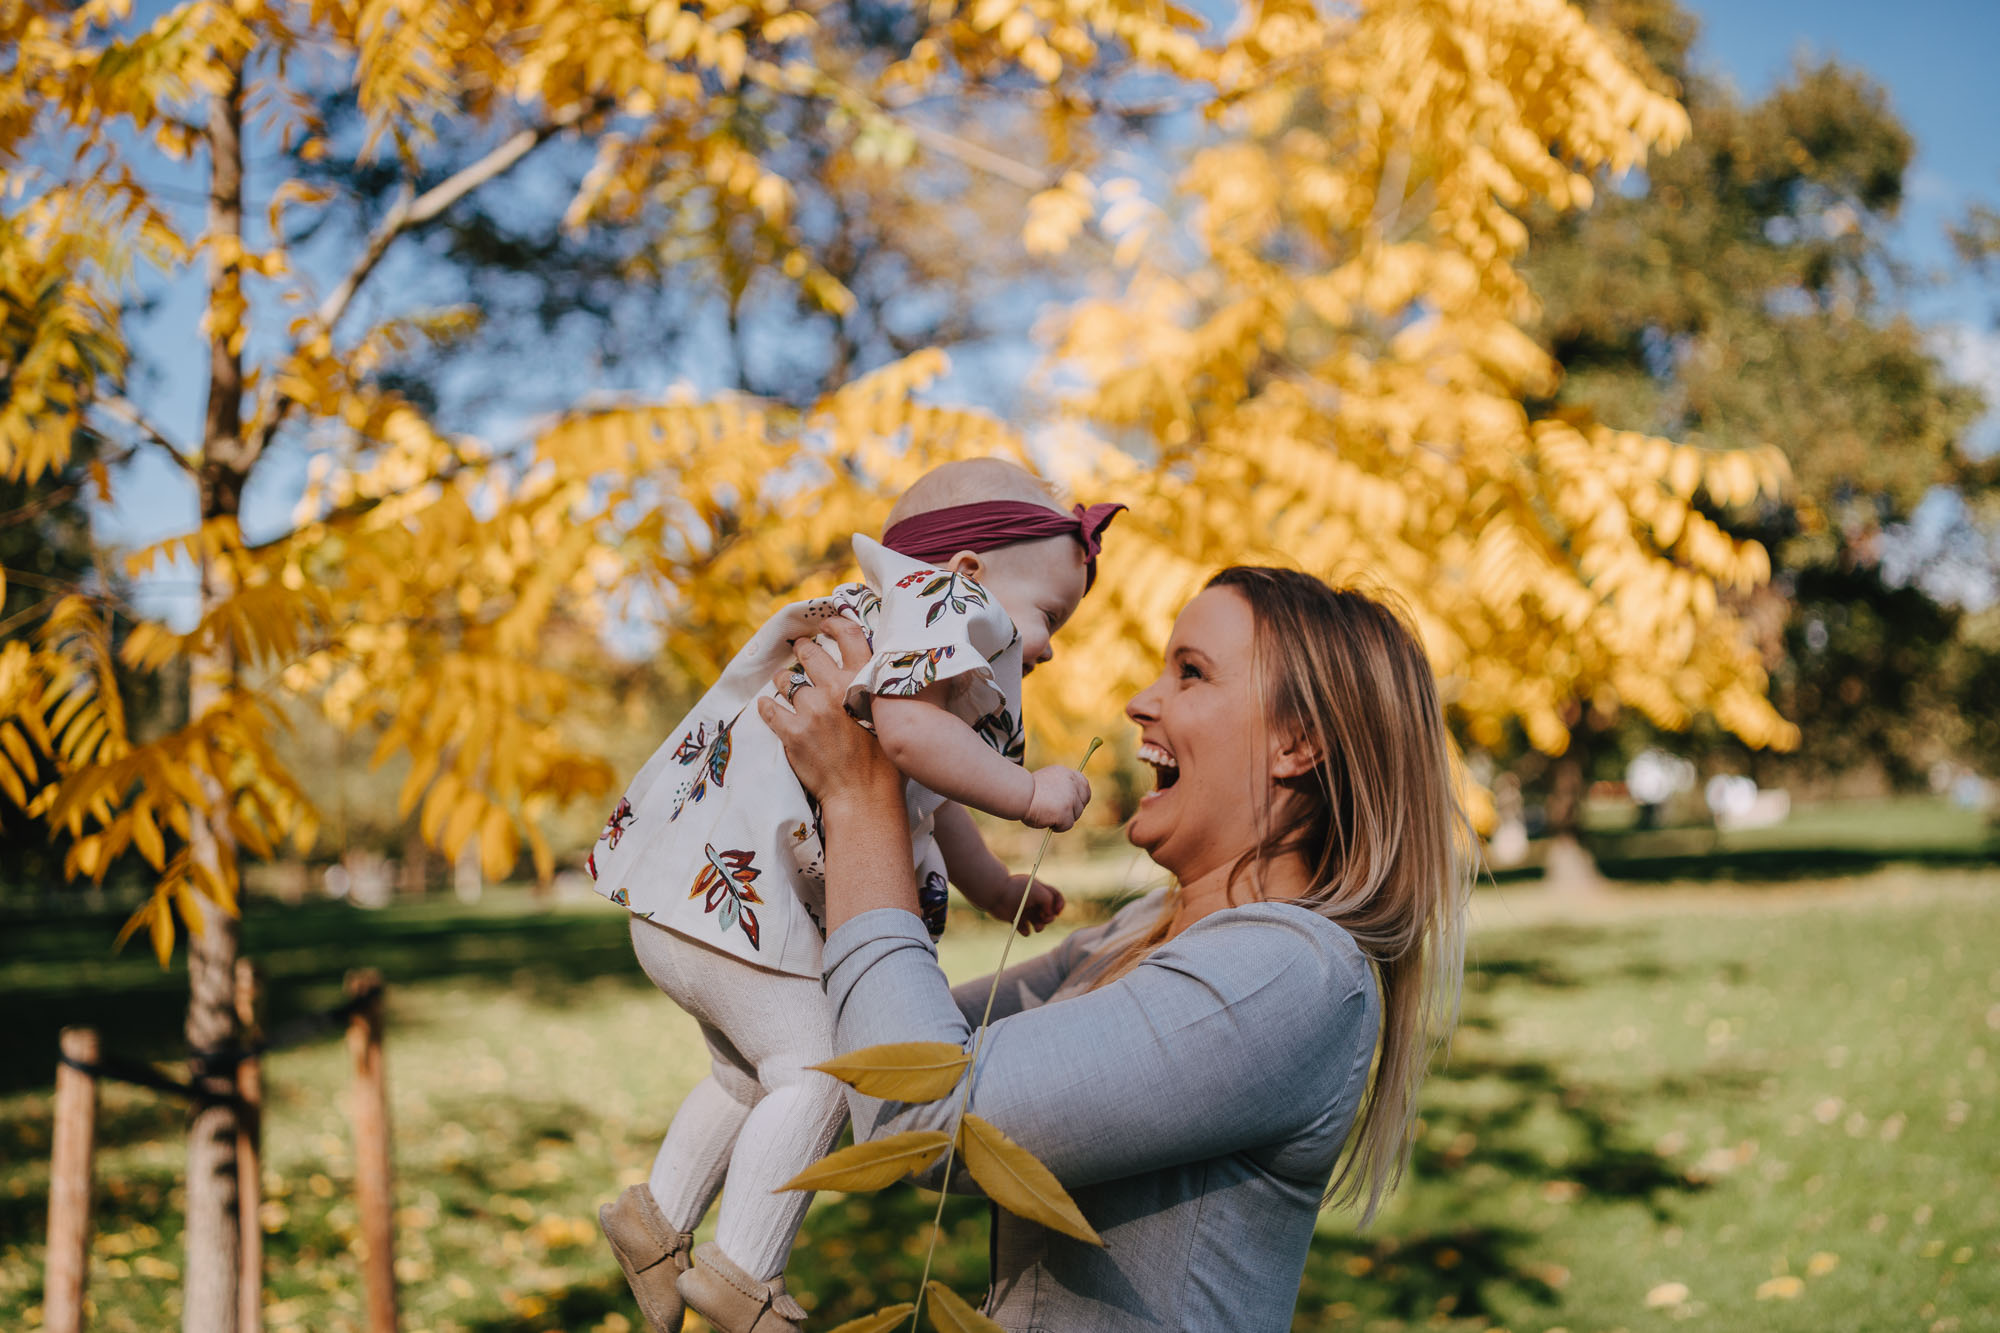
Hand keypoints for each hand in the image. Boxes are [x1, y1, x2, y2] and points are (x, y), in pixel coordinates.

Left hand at [757, 619, 899, 809]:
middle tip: (800, 650)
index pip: (849, 634)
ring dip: (784, 680)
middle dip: (803, 650)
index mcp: (865, 680)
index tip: (825, 624)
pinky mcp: (793, 732)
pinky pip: (770, 709)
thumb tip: (876, 672)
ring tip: (783, 682)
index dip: (834, 623)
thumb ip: (881, 689)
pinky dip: (767, 706)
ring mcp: (812, 710)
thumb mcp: (892, 714)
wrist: (865, 795)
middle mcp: (837, 688)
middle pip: (811, 653)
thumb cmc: (886, 761)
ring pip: (786, 680)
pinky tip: (767, 706)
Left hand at [1007, 873, 1065, 934]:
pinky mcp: (1015, 918)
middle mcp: (1033, 900)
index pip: (1055, 896)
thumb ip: (1049, 900)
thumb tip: (1050, 914)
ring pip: (1038, 922)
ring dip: (1040, 927)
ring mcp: (1024, 909)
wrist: (995, 895)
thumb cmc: (1016, 890)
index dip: (1059, 904)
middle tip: (1045, 919)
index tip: (1056, 911)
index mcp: (1039, 890)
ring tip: (1037, 928)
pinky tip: (1023, 928)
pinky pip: (1025, 929)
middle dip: (1049, 918)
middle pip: (1048, 912)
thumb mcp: (1038, 891)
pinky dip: (1026, 931)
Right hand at [1021, 765, 1090, 831]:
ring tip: (1046, 814)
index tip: (1073, 806)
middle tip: (1057, 814)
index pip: (1084, 786)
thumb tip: (1069, 804)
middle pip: (1081, 804)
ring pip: (1075, 816)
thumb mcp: (1047, 783)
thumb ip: (1060, 789)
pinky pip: (1067, 825)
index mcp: (1066, 773)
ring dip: (1063, 819)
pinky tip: (1046, 820)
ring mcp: (1070, 798)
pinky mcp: (1066, 811)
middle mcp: (1072, 784)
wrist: (1018, 793)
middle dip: (1072, 811)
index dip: (1080, 798)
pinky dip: (1058, 827)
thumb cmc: (1026, 791)